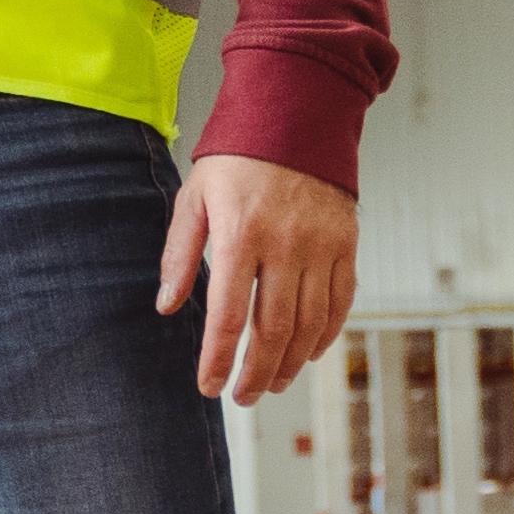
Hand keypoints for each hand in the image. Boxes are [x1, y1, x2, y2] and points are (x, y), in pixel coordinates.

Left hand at [156, 156, 354, 405]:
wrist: (299, 115)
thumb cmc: (238, 158)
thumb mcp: (195, 197)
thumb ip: (180, 253)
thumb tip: (166, 305)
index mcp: (240, 235)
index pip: (228, 315)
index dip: (217, 358)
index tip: (207, 386)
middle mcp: (285, 245)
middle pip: (273, 331)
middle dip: (255, 374)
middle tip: (242, 398)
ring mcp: (321, 247)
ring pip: (309, 325)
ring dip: (290, 364)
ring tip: (272, 384)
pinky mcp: (347, 245)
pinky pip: (340, 303)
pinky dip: (325, 336)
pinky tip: (307, 355)